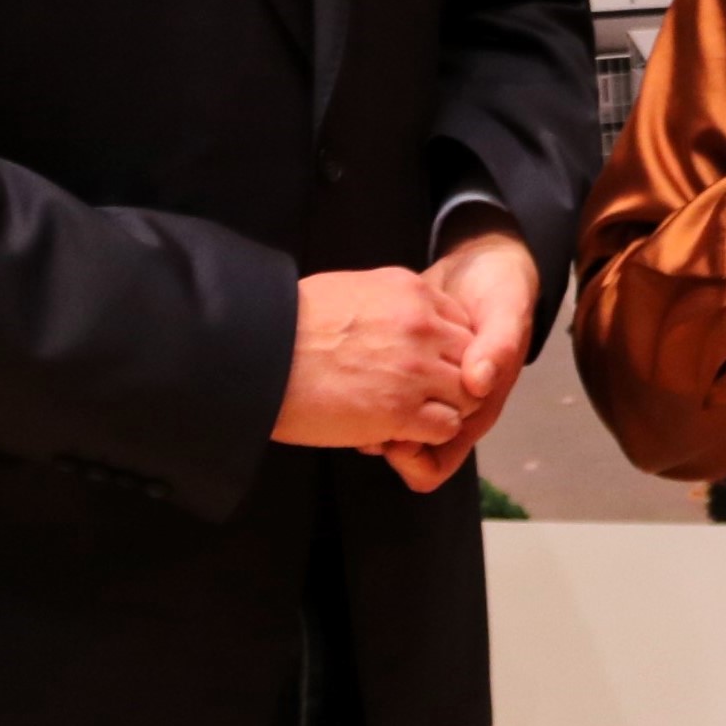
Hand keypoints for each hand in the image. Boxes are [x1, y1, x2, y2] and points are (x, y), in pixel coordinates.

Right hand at [276, 266, 475, 453]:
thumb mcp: (347, 291)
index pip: (459, 322)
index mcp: (410, 290)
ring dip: (443, 409)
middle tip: (423, 398)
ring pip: (466, 394)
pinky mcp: (402, 410)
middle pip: (470, 356)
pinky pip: (446, 426)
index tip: (424, 365)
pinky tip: (399, 432)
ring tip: (411, 418)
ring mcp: (416, 368)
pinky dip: (429, 435)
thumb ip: (384, 301)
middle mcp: (422, 325)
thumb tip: (388, 314)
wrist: (254, 356)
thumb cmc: (287, 326)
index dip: (446, 349)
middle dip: (451, 380)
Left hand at [379, 214, 540, 494]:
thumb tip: (478, 384)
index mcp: (473, 409)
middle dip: (379, 439)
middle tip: (357, 411)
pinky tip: (355, 362)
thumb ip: (498, 347)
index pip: (432, 467)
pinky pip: (376, 399)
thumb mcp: (508, 312)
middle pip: (402, 455)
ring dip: (364, 416)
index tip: (391, 435)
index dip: (409, 459)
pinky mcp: (404, 369)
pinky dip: (362, 389)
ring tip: (351, 386)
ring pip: (384, 429)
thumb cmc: (502, 291)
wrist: (482, 262)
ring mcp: (424, 390)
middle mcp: (446, 408)